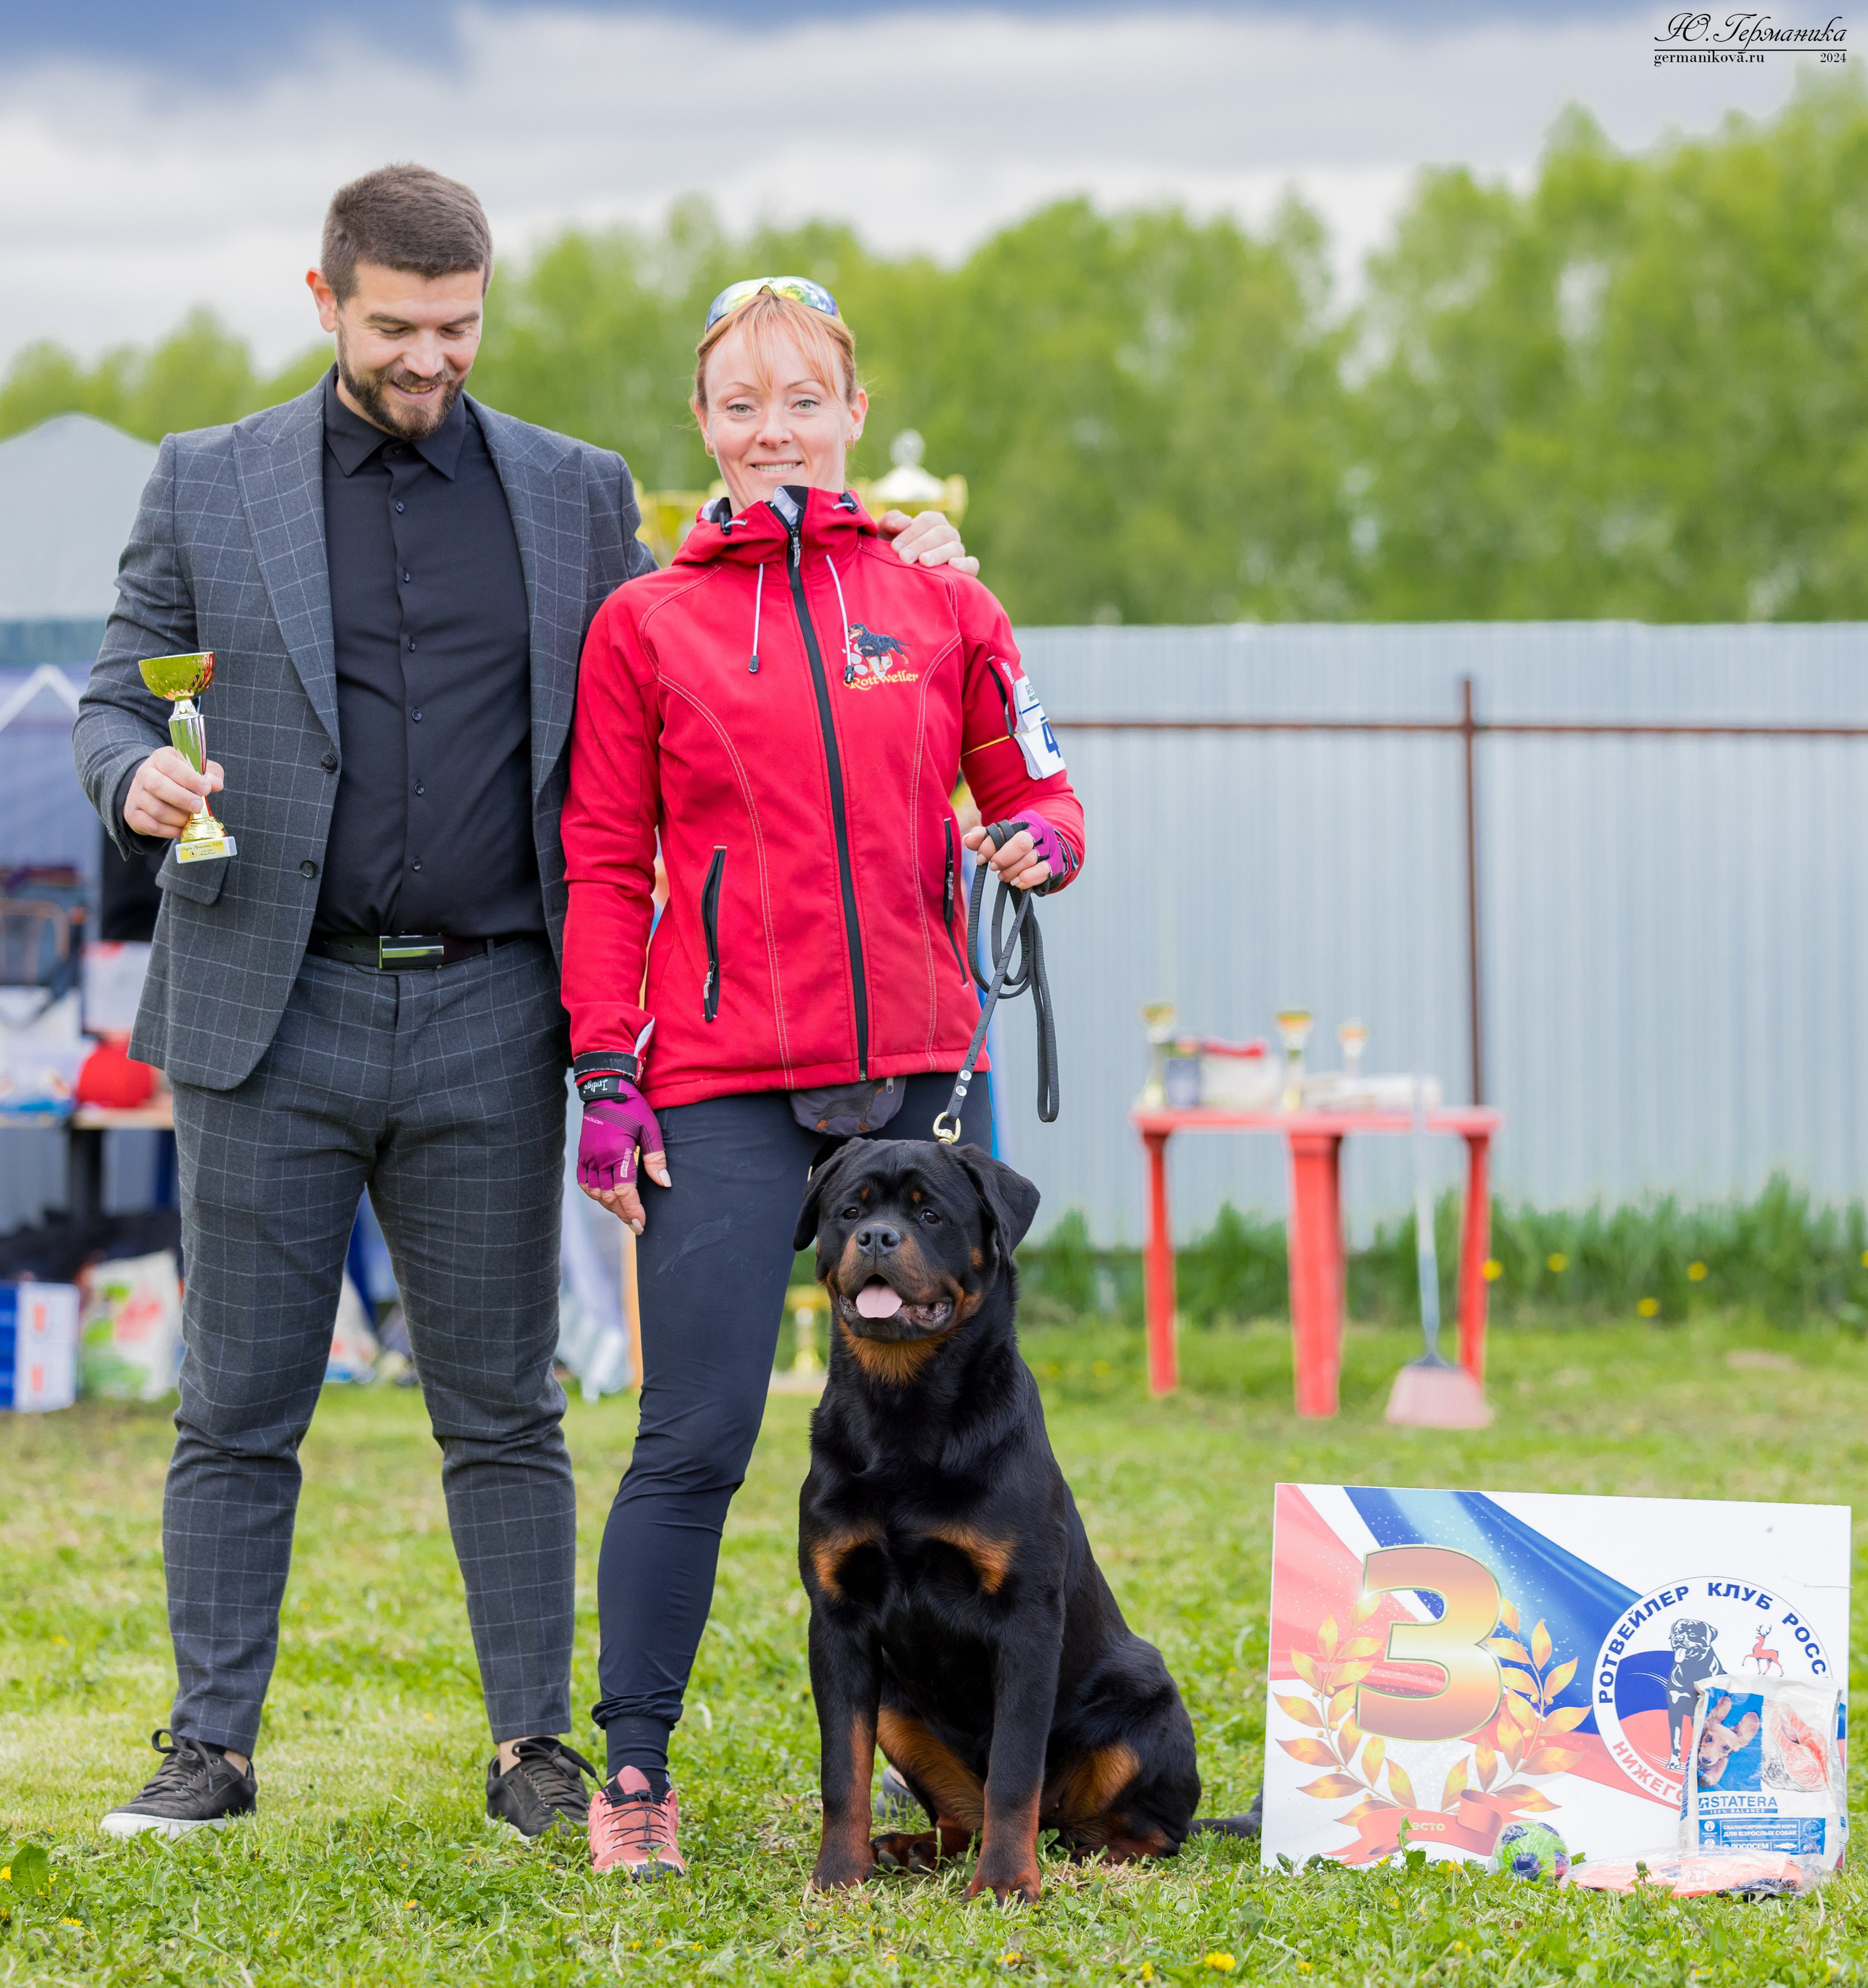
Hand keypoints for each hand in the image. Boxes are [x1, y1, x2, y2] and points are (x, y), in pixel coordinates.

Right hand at [125, 747, 221, 838]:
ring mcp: (136, 795)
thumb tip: (215, 784)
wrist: (154, 790)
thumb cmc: (182, 778)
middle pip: (157, 786)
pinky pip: (150, 825)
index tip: (206, 789)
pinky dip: (169, 831)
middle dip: (181, 799)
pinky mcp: (133, 814)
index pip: (171, 766)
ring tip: (191, 820)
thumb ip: (211, 773)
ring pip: (155, 809)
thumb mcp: (198, 769)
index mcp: (161, 759)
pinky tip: (182, 830)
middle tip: (198, 807)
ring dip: (177, 818)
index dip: (189, 779)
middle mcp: (145, 774)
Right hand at [576, 1090, 669, 1234]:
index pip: (624, 1191)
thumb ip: (656, 1158)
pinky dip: (594, 1194)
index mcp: (617, 1153)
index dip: (633, 1210)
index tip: (641, 1223)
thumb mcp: (649, 1129)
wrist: (606, 1090)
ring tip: (625, 1213)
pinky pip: (584, 1182)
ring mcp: (588, 1158)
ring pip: (596, 1193)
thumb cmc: (631, 1108)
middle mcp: (599, 1159)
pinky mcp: (582, 1155)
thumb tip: (664, 1183)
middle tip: (637, 1224)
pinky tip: (606, 1198)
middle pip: (609, 1197)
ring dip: (610, 1206)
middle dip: (624, 1213)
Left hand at [878, 508, 978, 576]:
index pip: (927, 521)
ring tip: (924, 563)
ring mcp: (958, 551)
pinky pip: (972, 565)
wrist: (895, 574)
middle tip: (904, 557)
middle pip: (941, 533)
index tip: (895, 547)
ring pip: (955, 548)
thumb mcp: (885, 534)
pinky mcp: (965, 569)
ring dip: (939, 554)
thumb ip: (890, 521)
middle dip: (921, 545)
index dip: (911, 532)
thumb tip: (904, 521)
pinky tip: (953, 566)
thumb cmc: (891, 551)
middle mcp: (948, 534)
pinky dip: (966, 565)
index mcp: (933, 522)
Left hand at [964, 821, 1050, 891]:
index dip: (989, 846)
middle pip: (1021, 842)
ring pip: (1030, 859)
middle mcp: (1039, 832)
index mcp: (1024, 821)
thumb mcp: (1002, 838)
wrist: (1047, 852)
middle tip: (993, 867)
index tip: (980, 859)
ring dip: (1012, 871)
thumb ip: (984, 838)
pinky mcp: (1055, 864)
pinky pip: (1042, 871)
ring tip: (1003, 876)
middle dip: (1003, 857)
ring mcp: (1049, 848)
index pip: (1004, 831)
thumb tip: (967, 840)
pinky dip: (1027, 878)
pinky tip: (1015, 882)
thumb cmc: (1018, 845)